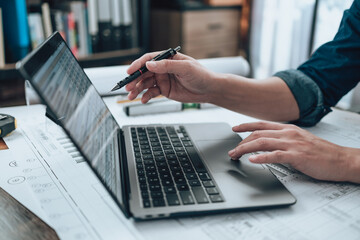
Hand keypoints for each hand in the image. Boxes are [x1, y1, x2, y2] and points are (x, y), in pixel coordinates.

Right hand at [125, 51, 216, 102]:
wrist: (209, 90)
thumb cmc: (201, 75)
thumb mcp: (185, 68)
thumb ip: (167, 66)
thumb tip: (150, 65)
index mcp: (168, 58)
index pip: (149, 59)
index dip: (138, 65)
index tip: (130, 72)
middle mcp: (164, 68)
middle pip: (144, 72)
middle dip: (135, 79)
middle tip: (128, 87)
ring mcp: (163, 79)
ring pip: (146, 83)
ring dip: (137, 89)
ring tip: (131, 96)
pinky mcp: (165, 90)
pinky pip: (152, 92)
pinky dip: (146, 96)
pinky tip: (143, 100)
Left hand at [228, 121, 359, 182]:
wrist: (341, 160)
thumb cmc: (321, 152)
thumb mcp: (299, 141)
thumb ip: (284, 140)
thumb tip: (268, 144)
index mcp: (288, 129)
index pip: (262, 124)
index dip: (246, 125)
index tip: (234, 128)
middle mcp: (288, 133)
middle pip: (258, 134)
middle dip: (241, 142)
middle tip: (232, 151)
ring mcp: (292, 144)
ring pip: (263, 143)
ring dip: (245, 149)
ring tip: (235, 155)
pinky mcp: (297, 156)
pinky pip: (275, 155)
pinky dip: (261, 157)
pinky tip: (252, 160)